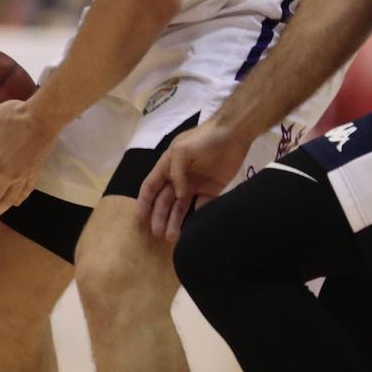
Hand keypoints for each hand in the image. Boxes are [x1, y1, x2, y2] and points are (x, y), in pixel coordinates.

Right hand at [137, 119, 252, 241]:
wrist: (233, 134)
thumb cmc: (203, 139)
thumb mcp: (182, 150)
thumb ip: (176, 172)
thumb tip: (179, 195)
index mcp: (167, 166)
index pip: (151, 186)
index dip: (144, 202)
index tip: (139, 219)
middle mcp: (179, 178)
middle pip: (164, 201)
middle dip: (159, 217)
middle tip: (158, 234)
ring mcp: (195, 184)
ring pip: (180, 207)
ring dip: (174, 221)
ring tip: (172, 237)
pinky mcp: (211, 189)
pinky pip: (202, 205)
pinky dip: (197, 215)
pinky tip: (193, 227)